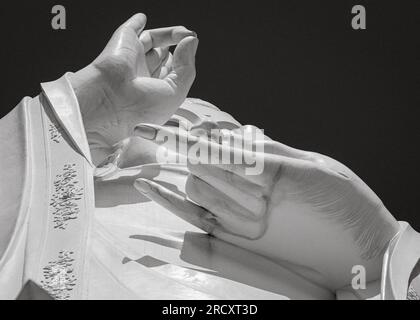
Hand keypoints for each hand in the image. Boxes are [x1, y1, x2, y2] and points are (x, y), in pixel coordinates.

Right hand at [68, 14, 198, 164]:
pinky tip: (143, 19)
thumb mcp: (177, 91)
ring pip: (153, 41)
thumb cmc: (142, 107)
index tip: (191, 55)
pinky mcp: (123, 43)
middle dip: (179, 49)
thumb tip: (190, 41)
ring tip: (183, 31)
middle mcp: (141, 77)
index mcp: (153, 93)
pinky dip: (137, 22)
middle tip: (189, 40)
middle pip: (162, 57)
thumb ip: (187, 66)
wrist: (112, 100)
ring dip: (170, 34)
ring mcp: (132, 59)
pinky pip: (131, 29)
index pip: (172, 75)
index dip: (183, 65)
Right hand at [133, 123, 399, 289]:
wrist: (359, 252)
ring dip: (218, 189)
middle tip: (250, 182)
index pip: (219, 141)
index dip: (189, 132)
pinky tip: (145, 185)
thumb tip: (224, 140)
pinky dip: (166, 200)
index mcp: (263, 162)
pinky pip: (193, 216)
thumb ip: (265, 155)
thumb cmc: (343, 205)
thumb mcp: (311, 169)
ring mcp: (235, 209)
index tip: (156, 124)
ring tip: (260, 209)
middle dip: (215, 165)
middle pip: (205, 162)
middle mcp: (244, 184)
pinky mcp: (230, 236)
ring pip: (198, 186)